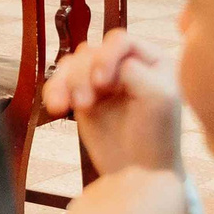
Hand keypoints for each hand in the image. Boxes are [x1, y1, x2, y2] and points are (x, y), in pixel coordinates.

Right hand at [41, 28, 183, 174]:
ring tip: (66, 108)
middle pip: (91, 52)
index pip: (119, 41)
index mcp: (150, 60)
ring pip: (72, 65)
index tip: (103, 85)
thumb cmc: (157, 137)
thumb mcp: (159, 98)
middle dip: (83, 77)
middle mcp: (125, 65)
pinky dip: (54, 92)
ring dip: (65, 84)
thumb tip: (103, 65)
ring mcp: (102, 81)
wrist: (139, 173)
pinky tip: (57, 108)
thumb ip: (134, 71)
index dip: (106, 58)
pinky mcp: (82, 96)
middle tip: (85, 105)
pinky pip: (59, 81)